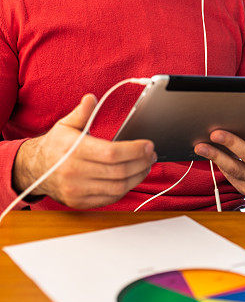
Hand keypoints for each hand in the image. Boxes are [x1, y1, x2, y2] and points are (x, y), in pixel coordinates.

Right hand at [12, 94, 156, 208]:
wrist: (35, 170)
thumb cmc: (55, 145)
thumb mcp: (65, 125)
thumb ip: (81, 113)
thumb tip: (91, 99)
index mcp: (72, 150)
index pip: (111, 153)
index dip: (134, 150)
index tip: (148, 145)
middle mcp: (73, 173)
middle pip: (118, 172)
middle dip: (141, 163)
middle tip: (151, 154)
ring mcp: (76, 190)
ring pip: (117, 187)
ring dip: (137, 177)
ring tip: (146, 165)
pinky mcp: (79, 203)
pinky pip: (109, 198)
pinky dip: (125, 188)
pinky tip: (132, 177)